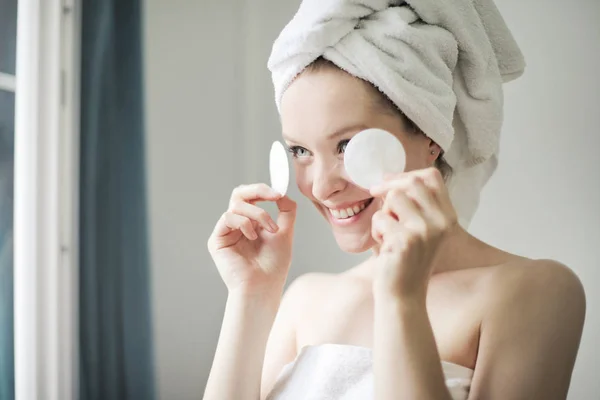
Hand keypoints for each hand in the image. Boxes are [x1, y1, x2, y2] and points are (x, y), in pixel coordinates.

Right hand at [207, 183, 296, 295]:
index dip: (264, 190)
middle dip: (258, 190)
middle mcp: (237, 225)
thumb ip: (286, 211)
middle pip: (239, 194)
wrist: (264, 286)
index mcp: (252, 223)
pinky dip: (244, 222)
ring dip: (258, 213)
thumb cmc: (274, 265)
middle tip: (274, 196)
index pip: (252, 196)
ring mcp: (226, 232)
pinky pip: (227, 217)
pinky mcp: (217, 240)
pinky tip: (252, 236)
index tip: (279, 193)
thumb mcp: (285, 232)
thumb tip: (283, 192)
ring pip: (237, 204)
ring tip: (270, 231)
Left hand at [369, 168, 457, 300]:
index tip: (389, 182)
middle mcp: (440, 222)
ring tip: (386, 232)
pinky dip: (375, 231)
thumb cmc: (406, 261)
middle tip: (375, 194)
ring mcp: (424, 231)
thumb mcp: (420, 230)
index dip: (407, 174)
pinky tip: (384, 247)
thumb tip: (390, 179)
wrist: (403, 294)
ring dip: (382, 212)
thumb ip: (415, 206)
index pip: (433, 177)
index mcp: (447, 217)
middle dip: (388, 187)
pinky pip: (379, 218)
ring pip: (393, 197)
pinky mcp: (405, 241)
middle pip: (412, 182)